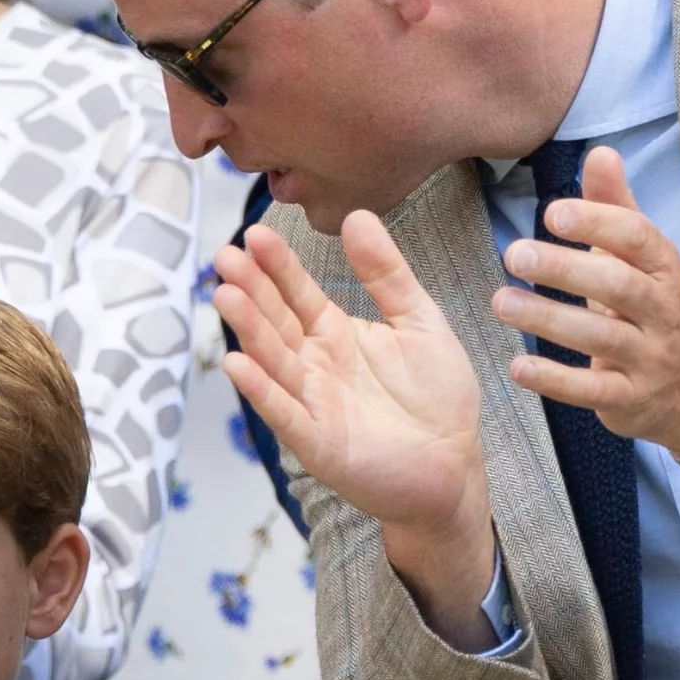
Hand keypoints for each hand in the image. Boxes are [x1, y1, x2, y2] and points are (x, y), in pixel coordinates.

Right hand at [215, 214, 495, 610]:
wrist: (454, 463)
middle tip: (225, 256)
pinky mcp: (317, 442)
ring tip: (226, 296)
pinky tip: (237, 364)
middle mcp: (314, 366)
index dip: (277, 266)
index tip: (255, 234)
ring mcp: (311, 403)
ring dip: (247, 330)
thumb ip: (386, 273)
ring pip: (273, 361)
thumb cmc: (437, 397)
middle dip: (251, 290)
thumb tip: (357, 216)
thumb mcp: (419, 320)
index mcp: (335, 335)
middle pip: (275, 322)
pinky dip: (261, 390)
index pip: (297, 294)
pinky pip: (284, 412)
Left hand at [490, 146, 679, 458]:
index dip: (598, 223)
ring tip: (500, 301)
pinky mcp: (630, 400)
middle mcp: (663, 312)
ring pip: (602, 338)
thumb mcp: (641, 259)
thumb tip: (600, 151)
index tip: (551, 212)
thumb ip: (616, 209)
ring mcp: (649, 358)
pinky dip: (554, 380)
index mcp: (663, 269)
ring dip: (548, 320)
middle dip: (566, 268)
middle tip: (514, 253)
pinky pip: (592, 390)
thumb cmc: (652, 309)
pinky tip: (516, 367)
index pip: (638, 239)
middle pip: (619, 286)